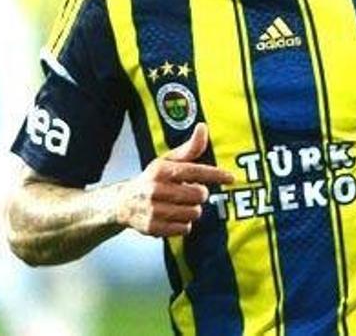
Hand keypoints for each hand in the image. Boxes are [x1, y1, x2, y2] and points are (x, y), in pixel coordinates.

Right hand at [115, 123, 233, 236]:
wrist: (123, 203)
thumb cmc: (153, 179)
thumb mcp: (168, 161)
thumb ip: (189, 149)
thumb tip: (203, 127)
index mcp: (161, 170)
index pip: (194, 171)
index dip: (215, 174)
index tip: (231, 178)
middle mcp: (156, 189)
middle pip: (199, 195)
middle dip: (199, 194)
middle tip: (188, 192)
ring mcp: (153, 209)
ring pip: (194, 213)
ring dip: (192, 210)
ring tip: (178, 205)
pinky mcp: (153, 228)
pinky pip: (185, 228)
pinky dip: (183, 224)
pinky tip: (172, 217)